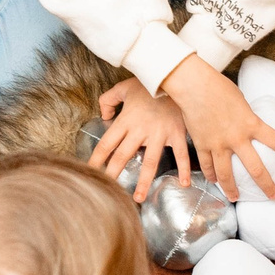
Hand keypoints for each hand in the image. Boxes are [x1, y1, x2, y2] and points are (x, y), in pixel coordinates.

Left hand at [97, 78, 192, 200]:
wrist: (176, 75)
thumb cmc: (150, 82)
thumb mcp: (124, 87)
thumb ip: (108, 99)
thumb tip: (103, 114)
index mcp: (127, 120)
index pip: (107, 143)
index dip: (97, 158)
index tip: (90, 172)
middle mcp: (141, 130)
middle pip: (123, 156)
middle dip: (113, 174)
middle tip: (107, 190)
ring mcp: (160, 133)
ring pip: (150, 162)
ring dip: (143, 181)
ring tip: (138, 198)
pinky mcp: (177, 133)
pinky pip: (180, 154)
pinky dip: (184, 169)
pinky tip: (184, 183)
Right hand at [160, 59, 274, 198]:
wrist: (195, 86)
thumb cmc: (219, 87)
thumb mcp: (241, 101)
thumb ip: (246, 117)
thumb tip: (247, 125)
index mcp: (251, 123)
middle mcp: (237, 138)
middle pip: (256, 169)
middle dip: (267, 185)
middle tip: (274, 196)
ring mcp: (218, 144)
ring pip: (227, 175)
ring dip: (232, 189)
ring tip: (235, 198)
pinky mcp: (202, 145)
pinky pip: (207, 165)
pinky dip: (210, 175)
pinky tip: (213, 180)